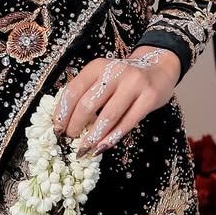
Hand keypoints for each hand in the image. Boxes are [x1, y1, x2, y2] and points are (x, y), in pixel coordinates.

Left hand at [53, 47, 180, 156]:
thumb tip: (65, 120)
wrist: (158, 68)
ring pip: (108, 116)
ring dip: (93, 136)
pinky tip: (102, 146)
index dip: (63, 112)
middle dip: (75, 125)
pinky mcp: (149, 98)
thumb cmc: (124, 77)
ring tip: (84, 148)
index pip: (73, 90)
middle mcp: (114, 72)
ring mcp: (134, 84)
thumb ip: (87, 92)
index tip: (57, 128)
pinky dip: (112, 138)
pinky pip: (127, 123)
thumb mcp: (103, 76)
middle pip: (88, 104)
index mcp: (97, 66)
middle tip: (70, 138)